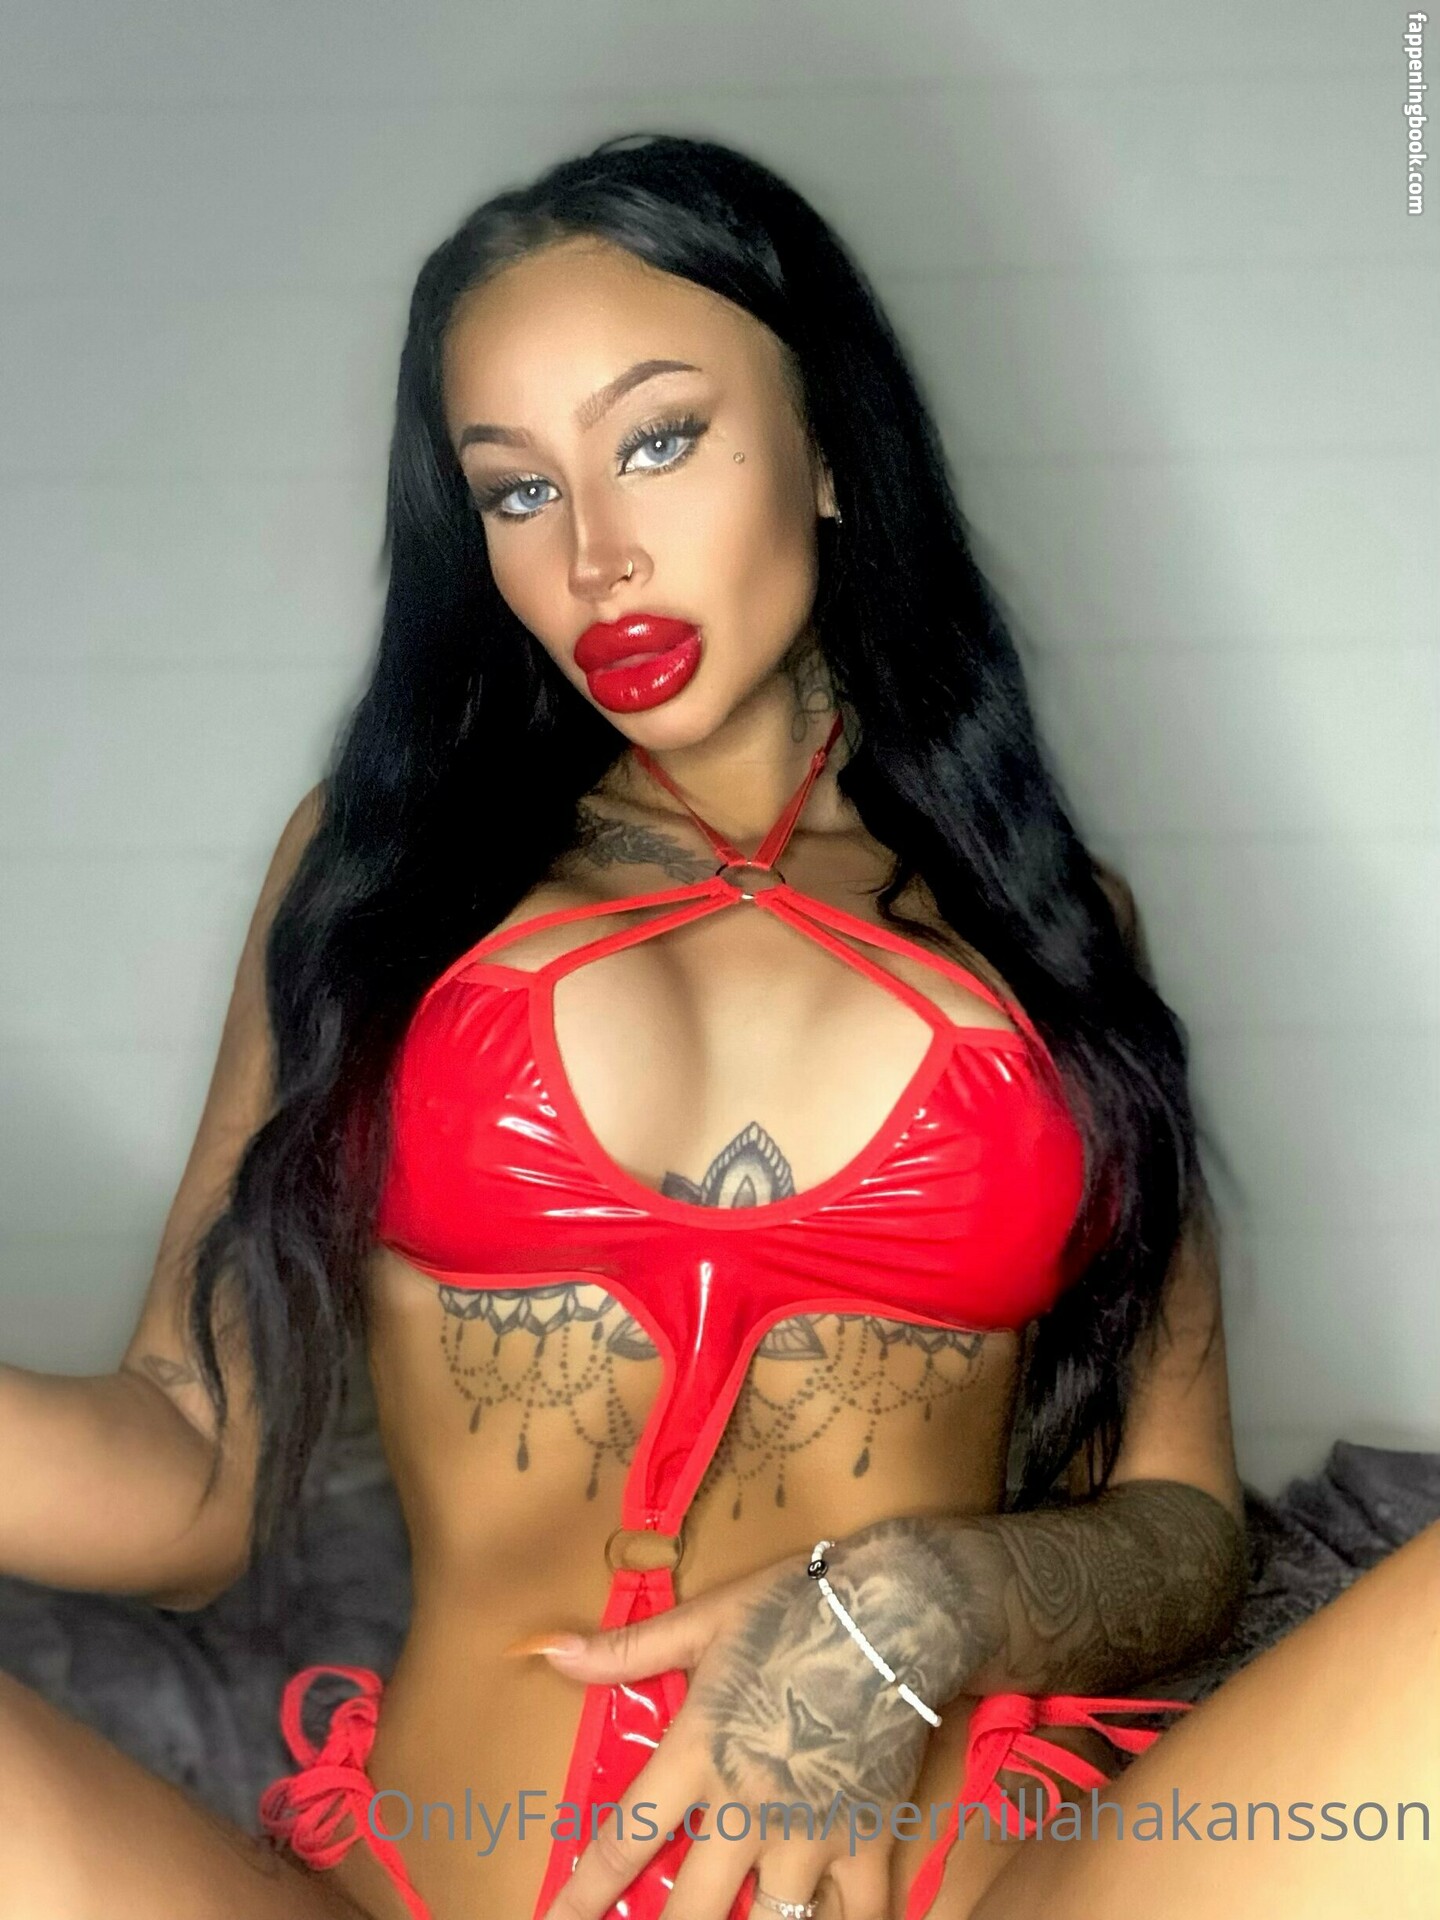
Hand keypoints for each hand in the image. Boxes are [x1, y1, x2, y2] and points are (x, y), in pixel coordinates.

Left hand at [524, 1522, 984, 1919]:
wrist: (898, 1612)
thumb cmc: (794, 1608)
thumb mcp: (705, 1621)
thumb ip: (625, 1651)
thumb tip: (547, 1651)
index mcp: (698, 1754)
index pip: (623, 1844)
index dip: (581, 1898)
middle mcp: (748, 1809)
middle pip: (691, 1914)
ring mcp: (811, 1834)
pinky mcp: (869, 1842)